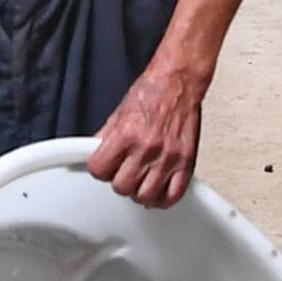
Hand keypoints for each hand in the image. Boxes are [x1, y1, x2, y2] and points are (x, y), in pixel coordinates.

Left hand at [85, 56, 206, 206]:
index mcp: (126, 134)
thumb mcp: (119, 112)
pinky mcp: (186, 163)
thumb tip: (95, 153)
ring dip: (139, 192)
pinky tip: (158, 192)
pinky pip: (173, 195)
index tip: (103, 167)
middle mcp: (147, 148)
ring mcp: (168, 158)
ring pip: (146, 196)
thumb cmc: (153, 91)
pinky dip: (163, 199)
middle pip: (122, 187)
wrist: (179, 81)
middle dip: (119, 181)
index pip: (100, 170)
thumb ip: (107, 137)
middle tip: (123, 172)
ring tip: (140, 182)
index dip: (99, 169)